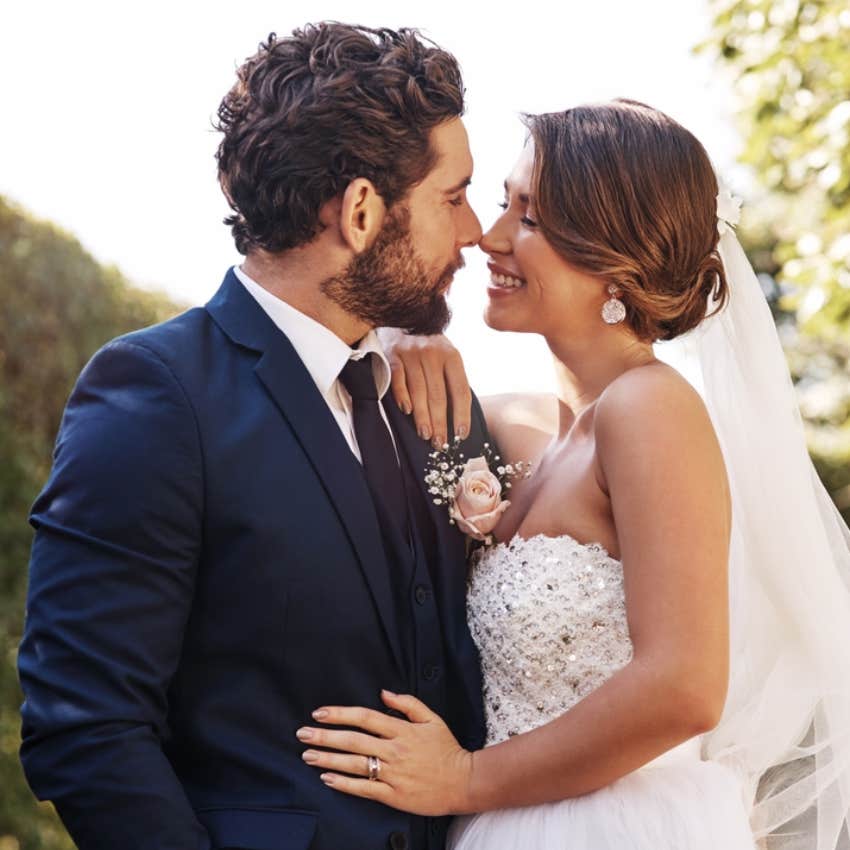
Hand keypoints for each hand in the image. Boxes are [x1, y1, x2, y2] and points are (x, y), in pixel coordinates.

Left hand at [296, 690, 473, 816]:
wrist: (463, 781)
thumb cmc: (446, 749)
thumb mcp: (431, 718)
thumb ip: (407, 703)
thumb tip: (383, 692)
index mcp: (402, 730)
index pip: (365, 717)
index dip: (340, 713)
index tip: (319, 712)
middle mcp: (395, 750)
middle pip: (353, 740)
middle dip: (325, 736)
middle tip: (302, 733)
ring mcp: (393, 773)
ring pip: (354, 764)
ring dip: (328, 759)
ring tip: (307, 755)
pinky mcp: (393, 795)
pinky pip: (363, 788)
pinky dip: (343, 784)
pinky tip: (327, 778)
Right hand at [377, 328, 471, 448]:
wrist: (404, 320)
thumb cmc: (429, 350)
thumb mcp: (446, 359)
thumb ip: (451, 382)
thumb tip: (458, 419)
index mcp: (452, 356)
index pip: (460, 390)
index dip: (462, 415)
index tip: (461, 434)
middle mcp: (433, 353)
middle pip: (438, 394)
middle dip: (440, 422)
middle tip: (439, 443)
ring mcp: (411, 354)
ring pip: (419, 391)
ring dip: (422, 416)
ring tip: (425, 435)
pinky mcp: (392, 356)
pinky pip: (398, 380)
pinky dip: (402, 396)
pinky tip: (407, 411)